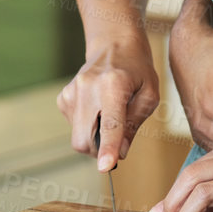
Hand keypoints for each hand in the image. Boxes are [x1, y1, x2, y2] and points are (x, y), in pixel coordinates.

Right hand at [56, 41, 157, 171]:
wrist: (114, 44)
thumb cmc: (137, 70)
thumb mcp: (149, 95)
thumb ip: (134, 124)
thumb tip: (118, 153)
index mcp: (113, 85)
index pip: (110, 123)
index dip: (108, 148)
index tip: (106, 166)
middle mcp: (87, 88)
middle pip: (84, 139)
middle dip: (99, 151)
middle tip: (118, 140)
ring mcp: (71, 92)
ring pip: (78, 137)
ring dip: (95, 138)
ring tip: (110, 114)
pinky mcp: (63, 98)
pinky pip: (74, 127)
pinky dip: (87, 127)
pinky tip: (98, 108)